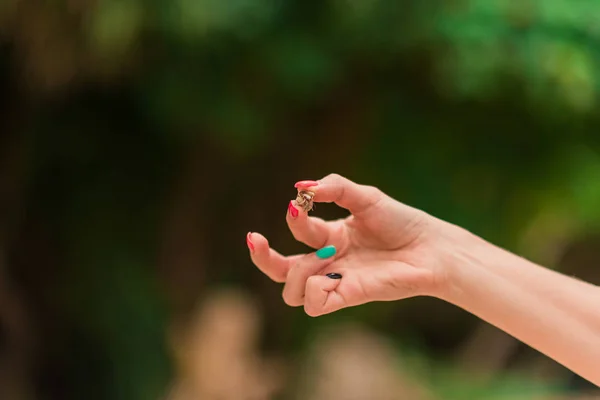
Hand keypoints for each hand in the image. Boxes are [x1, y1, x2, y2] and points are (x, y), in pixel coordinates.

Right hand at [246, 174, 456, 315]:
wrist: (431, 248)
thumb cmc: (401, 221)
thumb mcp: (365, 197)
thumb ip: (335, 187)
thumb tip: (301, 186)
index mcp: (330, 235)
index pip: (298, 232)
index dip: (293, 217)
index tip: (298, 203)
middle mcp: (328, 260)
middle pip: (281, 270)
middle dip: (263, 257)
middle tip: (255, 239)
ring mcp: (337, 280)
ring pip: (292, 291)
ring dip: (298, 271)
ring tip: (325, 256)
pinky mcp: (349, 296)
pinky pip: (315, 305)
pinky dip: (313, 291)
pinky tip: (330, 276)